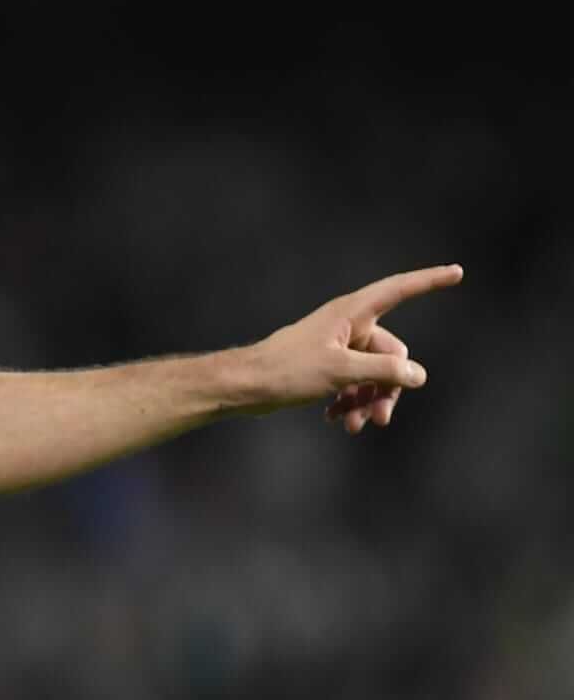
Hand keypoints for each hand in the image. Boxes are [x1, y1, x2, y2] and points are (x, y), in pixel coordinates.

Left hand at [240, 264, 462, 429]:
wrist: (243, 387)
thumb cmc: (286, 371)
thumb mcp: (341, 371)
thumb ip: (383, 370)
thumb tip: (418, 375)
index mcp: (351, 313)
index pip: (399, 290)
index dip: (429, 281)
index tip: (457, 272)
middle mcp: (346, 325)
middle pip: (390, 353)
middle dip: (387, 387)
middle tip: (380, 420)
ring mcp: (335, 347)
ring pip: (371, 373)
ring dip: (367, 400)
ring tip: (355, 427)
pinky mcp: (324, 367)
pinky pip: (351, 383)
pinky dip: (349, 401)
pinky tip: (337, 421)